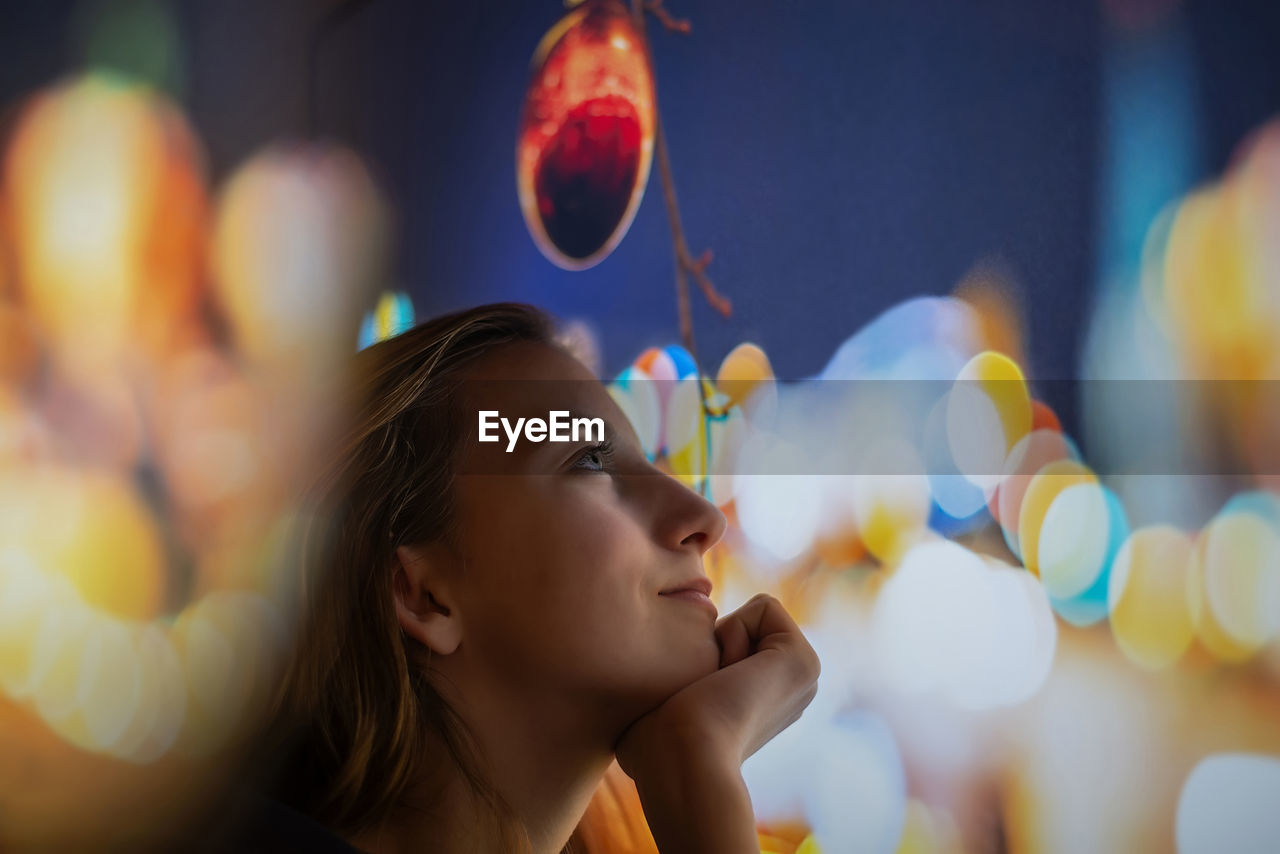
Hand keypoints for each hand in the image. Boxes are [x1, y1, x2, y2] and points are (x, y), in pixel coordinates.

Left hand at [615, 592, 820, 785]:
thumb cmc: (654, 744)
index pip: (721, 637)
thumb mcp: (658, 701)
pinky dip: (736, 632)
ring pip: (750, 614)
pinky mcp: (805, 660)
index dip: (695, 653)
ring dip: (721, 642)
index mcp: (761, 700)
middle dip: (712, 644)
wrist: (680, 760)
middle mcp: (788, 690)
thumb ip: (669, 677)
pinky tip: (730, 677)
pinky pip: (765, 607)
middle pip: (737, 622)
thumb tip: (654, 665)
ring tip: (716, 688)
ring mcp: (803, 677)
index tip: (692, 698)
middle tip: (704, 692)